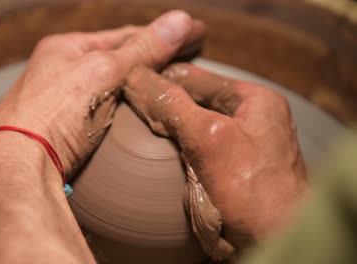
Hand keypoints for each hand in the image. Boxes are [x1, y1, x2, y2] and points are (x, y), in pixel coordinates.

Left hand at [0, 10, 204, 183]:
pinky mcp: (65, 132)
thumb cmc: (53, 112)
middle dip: (153, 58)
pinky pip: (106, 114)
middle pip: (118, 61)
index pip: (125, 36)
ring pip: (112, 89)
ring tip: (171, 86)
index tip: (195, 33)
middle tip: (189, 58)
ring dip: (141, 86)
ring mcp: (62, 103)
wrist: (16, 164)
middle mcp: (61, 72)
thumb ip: (143, 50)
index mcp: (66, 48)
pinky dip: (128, 111)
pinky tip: (141, 117)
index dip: (162, 35)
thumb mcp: (103, 73)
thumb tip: (181, 21)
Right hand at [124, 63, 308, 254]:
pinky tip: (157, 157)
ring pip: (194, 125)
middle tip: (127, 108)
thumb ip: (174, 106)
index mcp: (254, 99)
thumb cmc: (257, 195)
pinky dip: (178, 150)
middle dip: (163, 104)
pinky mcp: (235, 169)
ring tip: (136, 130)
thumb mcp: (210, 140)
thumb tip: (138, 78)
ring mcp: (244, 144)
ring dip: (169, 128)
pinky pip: (198, 149)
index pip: (195, 78)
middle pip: (194, 101)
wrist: (279, 241)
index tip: (127, 84)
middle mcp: (251, 117)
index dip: (160, 79)